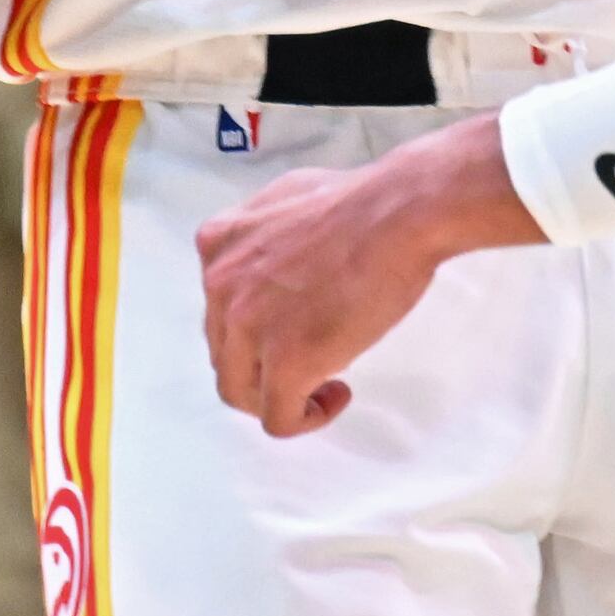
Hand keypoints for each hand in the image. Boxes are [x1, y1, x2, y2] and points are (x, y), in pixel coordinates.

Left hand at [197, 117, 522, 435]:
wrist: (398, 213)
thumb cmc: (362, 201)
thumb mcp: (285, 197)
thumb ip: (261, 235)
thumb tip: (273, 264)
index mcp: (218, 244)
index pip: (216, 308)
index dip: (253, 327)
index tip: (291, 326)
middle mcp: (220, 286)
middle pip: (225, 352)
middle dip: (263, 363)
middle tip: (309, 359)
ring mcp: (248, 327)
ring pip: (240, 390)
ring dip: (278, 394)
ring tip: (323, 383)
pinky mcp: (285, 362)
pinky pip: (279, 418)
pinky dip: (306, 418)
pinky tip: (336, 395)